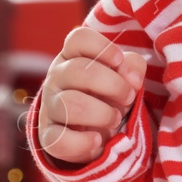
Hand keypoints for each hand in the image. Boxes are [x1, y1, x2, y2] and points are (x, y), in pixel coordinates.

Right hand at [37, 26, 146, 166]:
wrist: (95, 131)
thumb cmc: (110, 95)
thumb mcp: (125, 77)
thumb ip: (132, 68)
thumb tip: (132, 78)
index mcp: (73, 56)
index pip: (78, 39)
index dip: (101, 47)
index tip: (118, 60)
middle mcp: (57, 77)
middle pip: (77, 70)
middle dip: (112, 85)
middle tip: (128, 97)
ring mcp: (50, 106)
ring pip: (70, 104)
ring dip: (101, 113)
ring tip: (115, 119)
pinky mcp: (49, 136)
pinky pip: (59, 139)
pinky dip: (83, 142)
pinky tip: (98, 140)